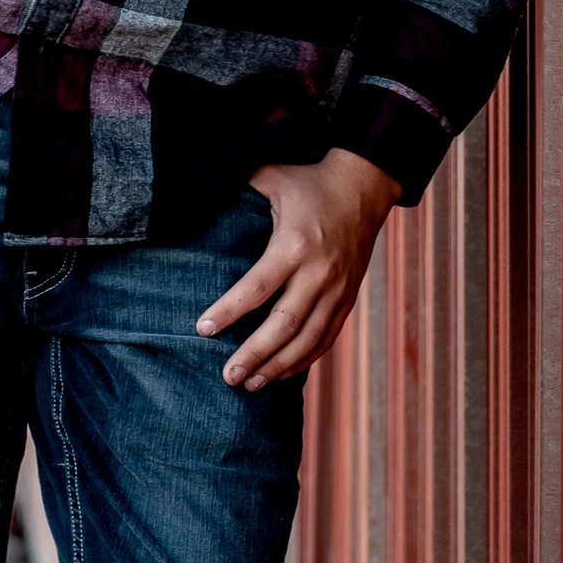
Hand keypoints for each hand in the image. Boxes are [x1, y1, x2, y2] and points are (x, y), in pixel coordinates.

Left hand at [196, 149, 398, 387]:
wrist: (364, 187)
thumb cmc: (309, 182)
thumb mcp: (272, 178)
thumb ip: (237, 188)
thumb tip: (198, 188)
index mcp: (294, 244)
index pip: (257, 287)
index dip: (229, 311)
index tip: (203, 329)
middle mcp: (318, 272)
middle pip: (284, 324)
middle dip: (255, 354)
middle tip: (228, 376)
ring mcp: (337, 289)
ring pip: (307, 339)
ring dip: (278, 366)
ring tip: (250, 385)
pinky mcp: (348, 299)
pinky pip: (326, 337)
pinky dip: (304, 359)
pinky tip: (281, 374)